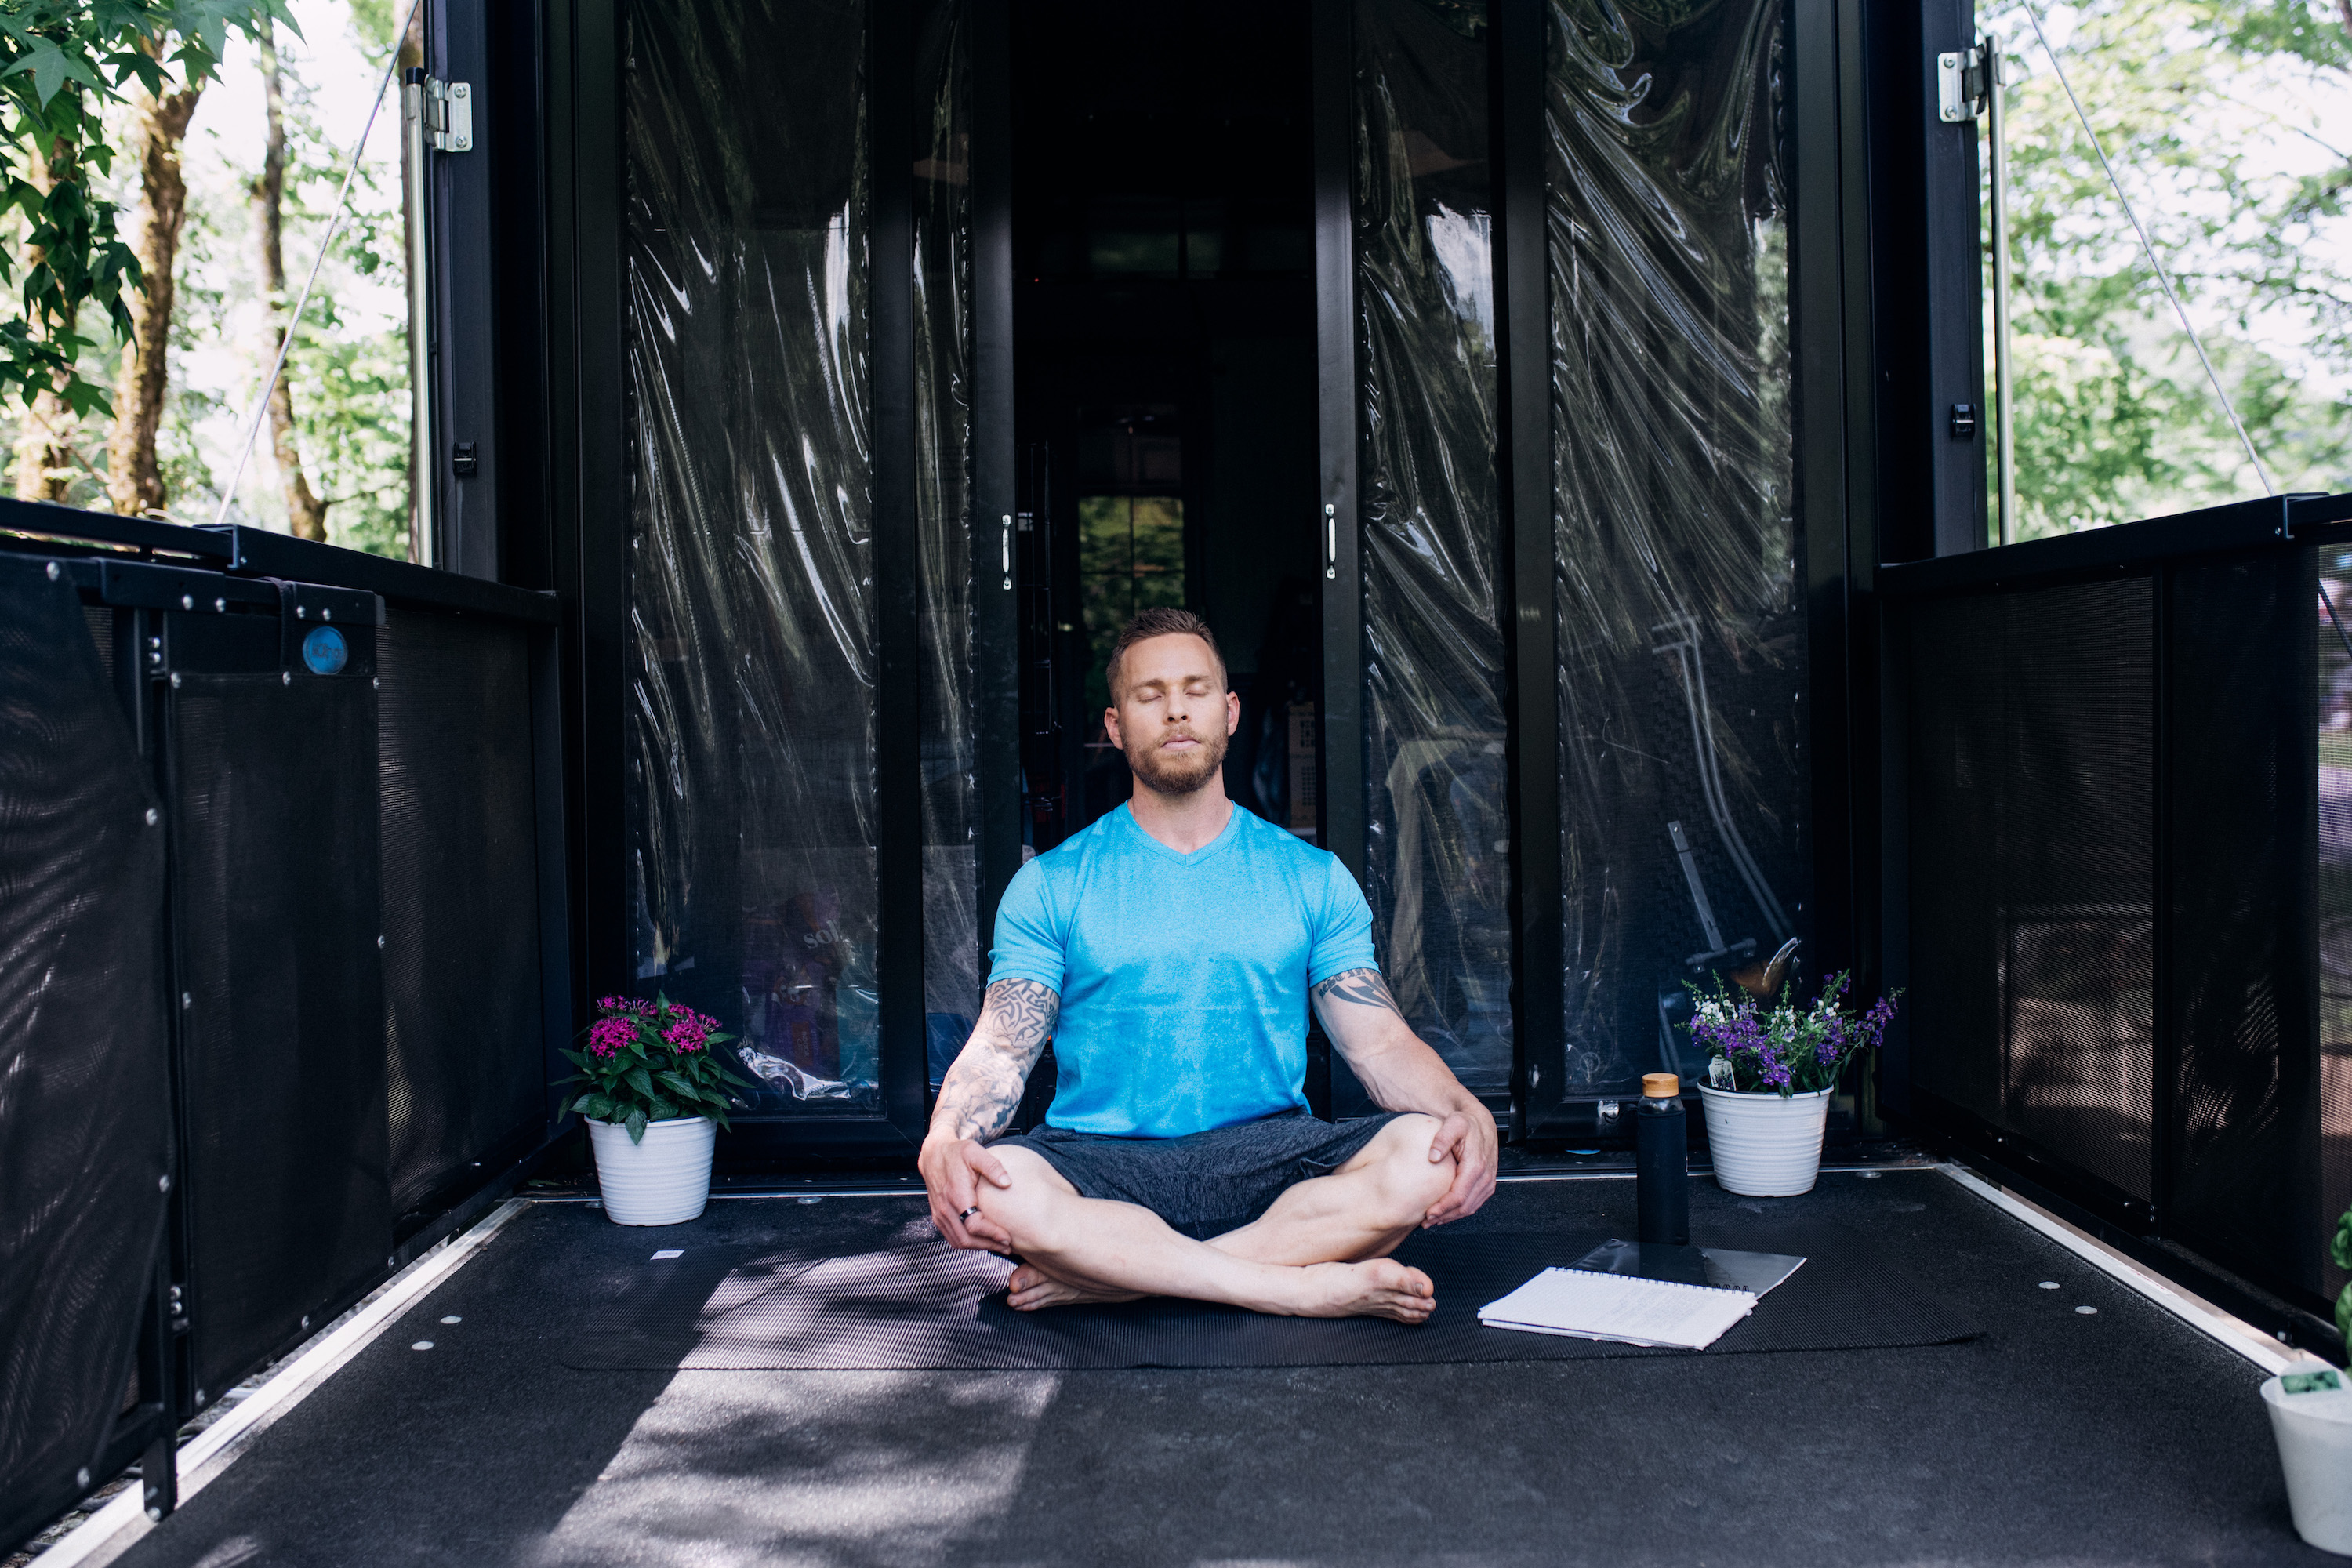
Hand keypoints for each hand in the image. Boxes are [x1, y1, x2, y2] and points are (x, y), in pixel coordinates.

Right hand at [919, 1135, 1015, 1251]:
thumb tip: (1007, 1182)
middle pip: (966, 1238)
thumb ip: (992, 1166)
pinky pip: (952, 1237)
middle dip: (989, 1245)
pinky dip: (968, 1243)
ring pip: (958, 1241)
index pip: (973, 1224)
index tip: (1008, 1236)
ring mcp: (940, 1214)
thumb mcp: (975, 1152)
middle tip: (1007, 1246)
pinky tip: (982, 1240)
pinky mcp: (938, 1217)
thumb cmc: (956, 1153)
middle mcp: (945, 1208)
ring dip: (979, 1247)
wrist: (933, 1155)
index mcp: (956, 1194)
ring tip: (998, 1246)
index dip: (991, 1233)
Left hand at [1419, 1104, 1498, 1227]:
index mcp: (1476, 1166)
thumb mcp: (1453, 1124)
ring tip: (1432, 1221)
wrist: (1481, 1124)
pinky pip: (1474, 1203)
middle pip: (1464, 1206)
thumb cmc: (1466, 1124)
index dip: (1443, 1207)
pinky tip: (1446, 1213)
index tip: (1428, 1213)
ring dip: (1451, 1217)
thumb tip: (1433, 1155)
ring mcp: (1488, 1182)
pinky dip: (1459, 1211)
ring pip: (1470, 1208)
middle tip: (1426, 1221)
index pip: (1459, 1195)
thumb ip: (1442, 1138)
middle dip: (1444, 1216)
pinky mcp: (1487, 1185)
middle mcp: (1485, 1177)